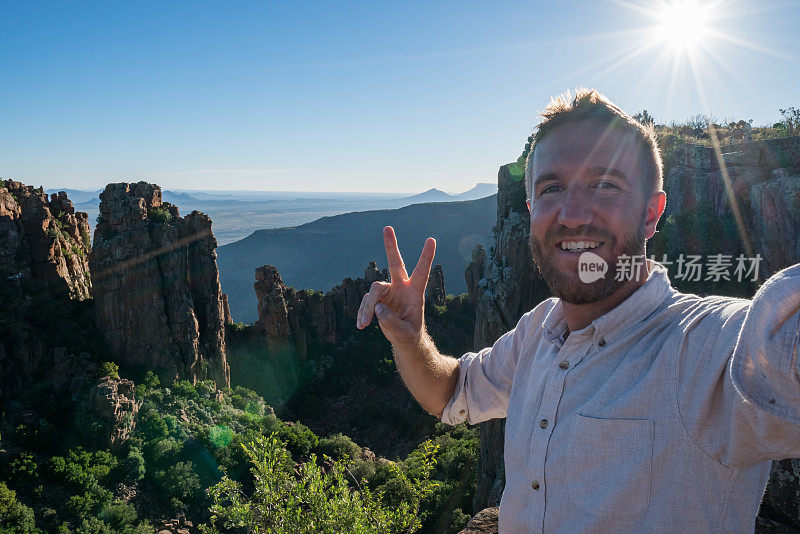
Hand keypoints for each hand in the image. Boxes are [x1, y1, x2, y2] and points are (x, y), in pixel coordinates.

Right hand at [356, 226, 435, 346]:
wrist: (403, 339)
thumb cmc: (409, 335)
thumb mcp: (404, 334)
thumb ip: (392, 323)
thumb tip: (378, 308)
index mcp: (415, 292)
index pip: (422, 272)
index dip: (426, 257)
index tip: (431, 240)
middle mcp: (402, 287)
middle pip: (395, 263)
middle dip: (391, 246)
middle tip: (387, 227)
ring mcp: (389, 291)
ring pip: (374, 290)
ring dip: (367, 307)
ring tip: (364, 324)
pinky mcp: (378, 297)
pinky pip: (366, 301)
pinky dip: (363, 312)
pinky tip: (361, 325)